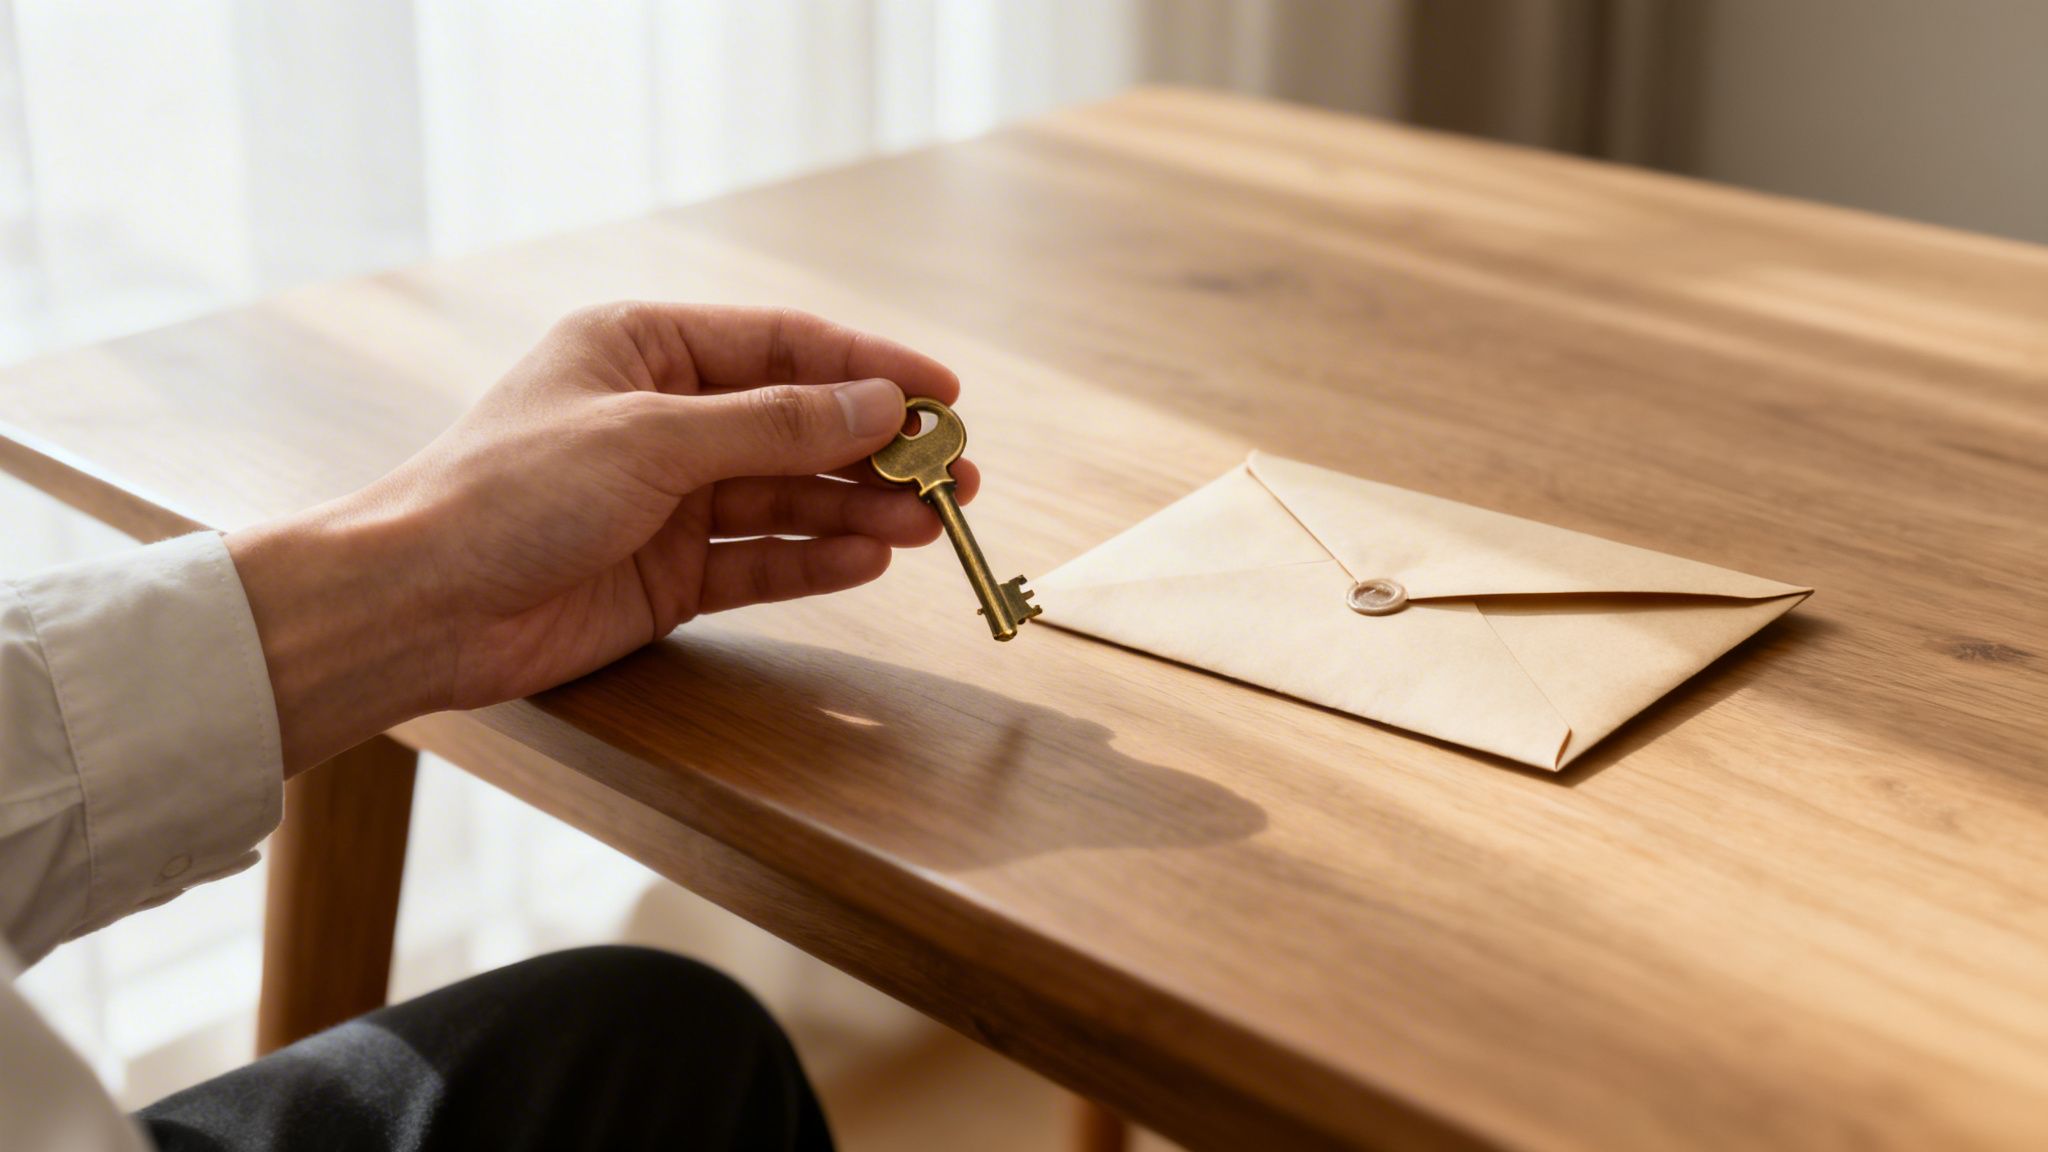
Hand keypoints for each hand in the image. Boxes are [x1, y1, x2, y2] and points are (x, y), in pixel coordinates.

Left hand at [226, 303, 975, 772]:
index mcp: (643, 346)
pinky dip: (815, 559)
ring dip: (860, 508)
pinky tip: (870, 558)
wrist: (420, 607)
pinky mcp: (666, 573)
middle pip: (798, 425)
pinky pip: (760, 559)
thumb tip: (879, 404)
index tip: (946, 393)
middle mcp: (661, 417)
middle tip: (956, 476)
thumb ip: (775, 425)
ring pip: (788, 496)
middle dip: (879, 449)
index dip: (871, 366)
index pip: (784, 345)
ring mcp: (666, 499)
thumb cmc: (506, 494)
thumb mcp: (651, 439)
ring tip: (931, 524)